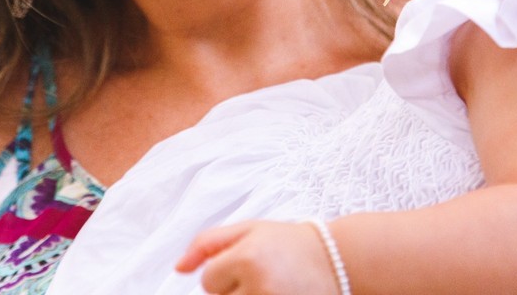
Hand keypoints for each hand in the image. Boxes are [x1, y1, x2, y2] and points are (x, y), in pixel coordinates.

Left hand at [175, 220, 339, 294]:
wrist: (338, 259)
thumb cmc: (289, 243)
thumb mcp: (249, 229)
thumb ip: (207, 243)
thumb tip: (178, 268)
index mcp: (247, 258)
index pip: (208, 281)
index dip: (224, 273)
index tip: (247, 263)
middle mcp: (259, 285)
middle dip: (233, 290)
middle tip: (262, 275)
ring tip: (270, 286)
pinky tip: (274, 293)